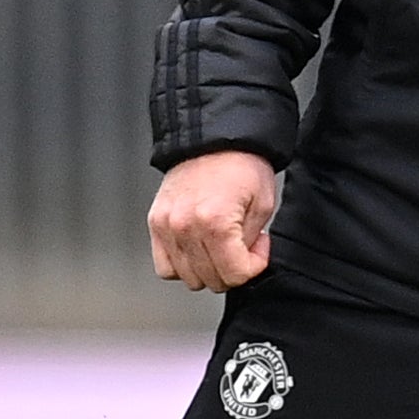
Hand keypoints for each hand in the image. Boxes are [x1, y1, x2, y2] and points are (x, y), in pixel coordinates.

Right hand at [149, 150, 279, 291]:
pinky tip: (198, 251)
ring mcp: (166, 226)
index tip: (257, 250)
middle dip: (233, 268)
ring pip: (188, 278)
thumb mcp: (263, 204)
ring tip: (220, 246)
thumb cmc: (240, 163)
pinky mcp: (155, 224)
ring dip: (208, 269)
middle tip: (241, 246)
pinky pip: (165, 267)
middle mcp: (185, 226)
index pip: (235, 274)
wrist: (213, 138)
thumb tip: (244, 260)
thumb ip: (252, 242)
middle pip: (211, 280)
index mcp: (215, 221)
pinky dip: (182, 267)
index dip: (254, 266)